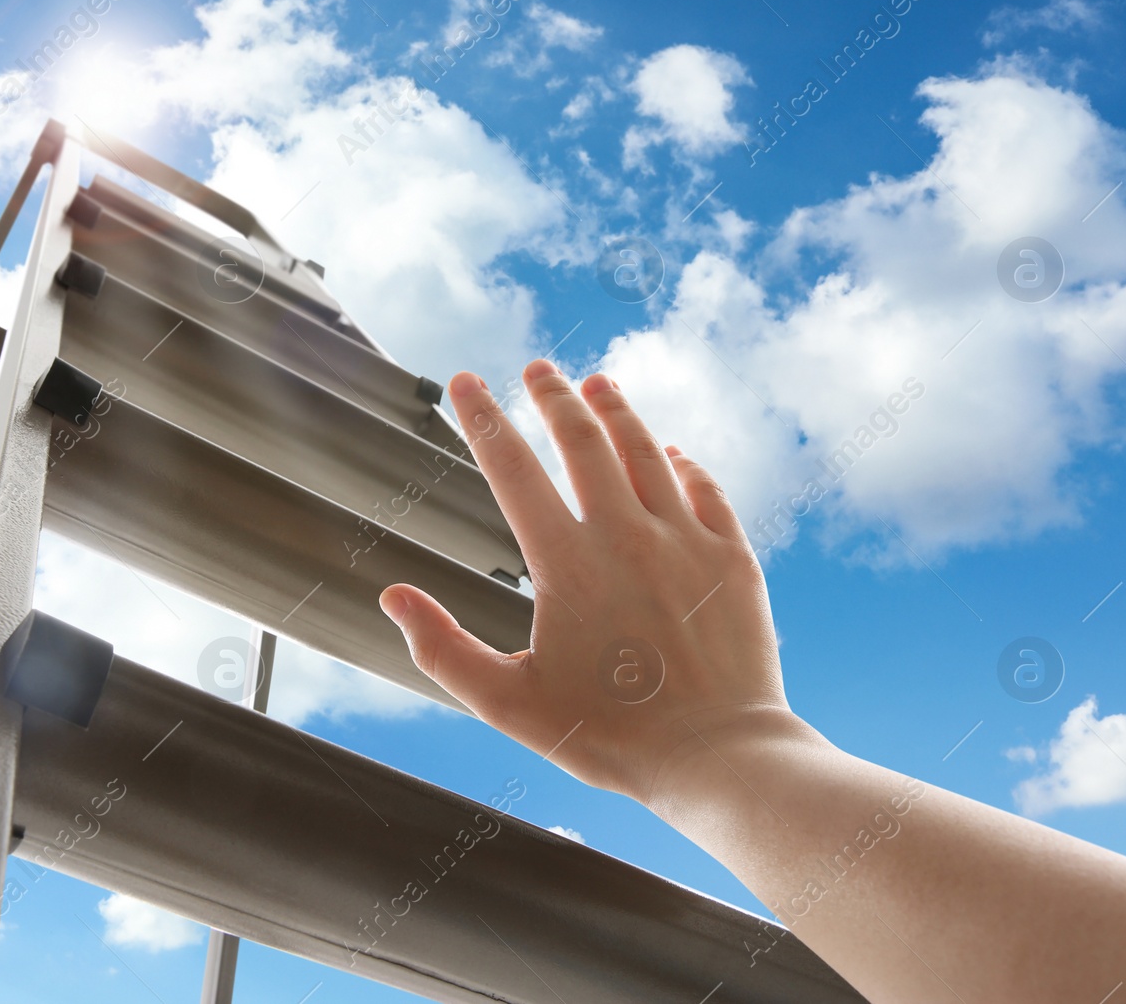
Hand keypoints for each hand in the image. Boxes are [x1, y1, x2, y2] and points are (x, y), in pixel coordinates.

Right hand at [380, 359, 794, 803]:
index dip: (482, 419)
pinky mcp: (732, 557)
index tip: (465, 382)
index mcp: (565, 564)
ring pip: (645, 451)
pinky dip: (682, 462)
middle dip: (552, 396)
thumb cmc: (610, 738)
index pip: (511, 468)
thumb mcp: (509, 705)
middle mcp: (626, 536)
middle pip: (582, 440)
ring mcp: (685, 541)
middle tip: (536, 369)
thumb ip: (443, 650)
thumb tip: (393, 598)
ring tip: (597, 384)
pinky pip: (704, 489)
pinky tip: (671, 452)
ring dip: (617, 412)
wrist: (718, 756)